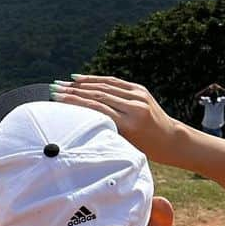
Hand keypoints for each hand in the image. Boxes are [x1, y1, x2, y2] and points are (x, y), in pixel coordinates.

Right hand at [52, 76, 180, 163]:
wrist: (170, 139)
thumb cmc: (143, 147)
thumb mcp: (122, 141)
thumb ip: (104, 127)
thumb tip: (77, 117)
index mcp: (129, 124)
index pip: (96, 108)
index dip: (75, 101)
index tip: (57, 98)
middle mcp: (134, 107)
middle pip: (98, 95)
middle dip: (74, 91)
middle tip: (55, 88)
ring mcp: (138, 96)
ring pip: (104, 86)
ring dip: (81, 84)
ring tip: (63, 83)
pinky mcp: (140, 90)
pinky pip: (113, 82)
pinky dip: (96, 80)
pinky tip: (80, 78)